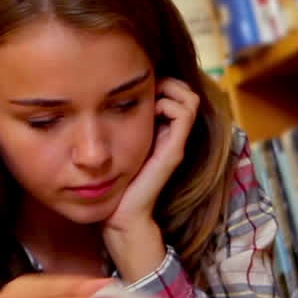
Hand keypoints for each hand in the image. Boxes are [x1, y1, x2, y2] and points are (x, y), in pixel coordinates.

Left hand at [105, 78, 199, 234]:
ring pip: (190, 99)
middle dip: (168, 82)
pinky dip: (168, 104)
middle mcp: (173, 136)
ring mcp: (176, 143)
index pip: (176, 94)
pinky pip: (184, 114)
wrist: (120, 215)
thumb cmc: (113, 182)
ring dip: (170, 91)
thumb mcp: (116, 145)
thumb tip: (107, 102)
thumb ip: (118, 126)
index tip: (139, 86)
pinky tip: (149, 111)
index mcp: (161, 133)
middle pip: (187, 93)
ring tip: (149, 99)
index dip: (162, 83)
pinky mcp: (174, 151)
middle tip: (145, 88)